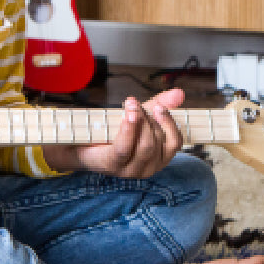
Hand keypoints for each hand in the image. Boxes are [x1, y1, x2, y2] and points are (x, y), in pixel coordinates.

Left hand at [44, 88, 185, 177]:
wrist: (83, 144)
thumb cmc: (115, 131)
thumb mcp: (141, 116)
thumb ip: (161, 104)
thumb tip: (180, 93)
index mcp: (160, 158)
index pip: (175, 142)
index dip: (169, 122)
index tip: (159, 106)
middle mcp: (150, 168)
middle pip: (157, 141)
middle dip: (148, 119)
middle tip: (135, 104)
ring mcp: (132, 170)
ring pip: (145, 145)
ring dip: (138, 121)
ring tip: (130, 105)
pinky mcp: (114, 166)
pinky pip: (125, 147)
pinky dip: (128, 129)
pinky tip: (128, 116)